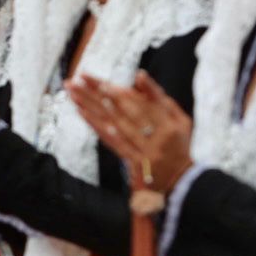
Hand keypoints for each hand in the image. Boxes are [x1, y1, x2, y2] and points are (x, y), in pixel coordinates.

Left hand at [67, 71, 193, 192]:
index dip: (120, 92)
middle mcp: (157, 136)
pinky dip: (97, 127)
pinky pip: (112, 142)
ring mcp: (144, 150)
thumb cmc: (178, 144)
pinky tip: (83, 113)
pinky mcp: (134, 161)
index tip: (101, 83)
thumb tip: (139, 75)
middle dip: (99, 94)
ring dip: (92, 107)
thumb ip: (160, 98)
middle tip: (79, 81)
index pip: (141, 102)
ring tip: (75, 93)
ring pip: (114, 124)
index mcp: (170, 123)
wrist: (180, 179)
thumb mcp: (180, 119)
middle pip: (123, 110)